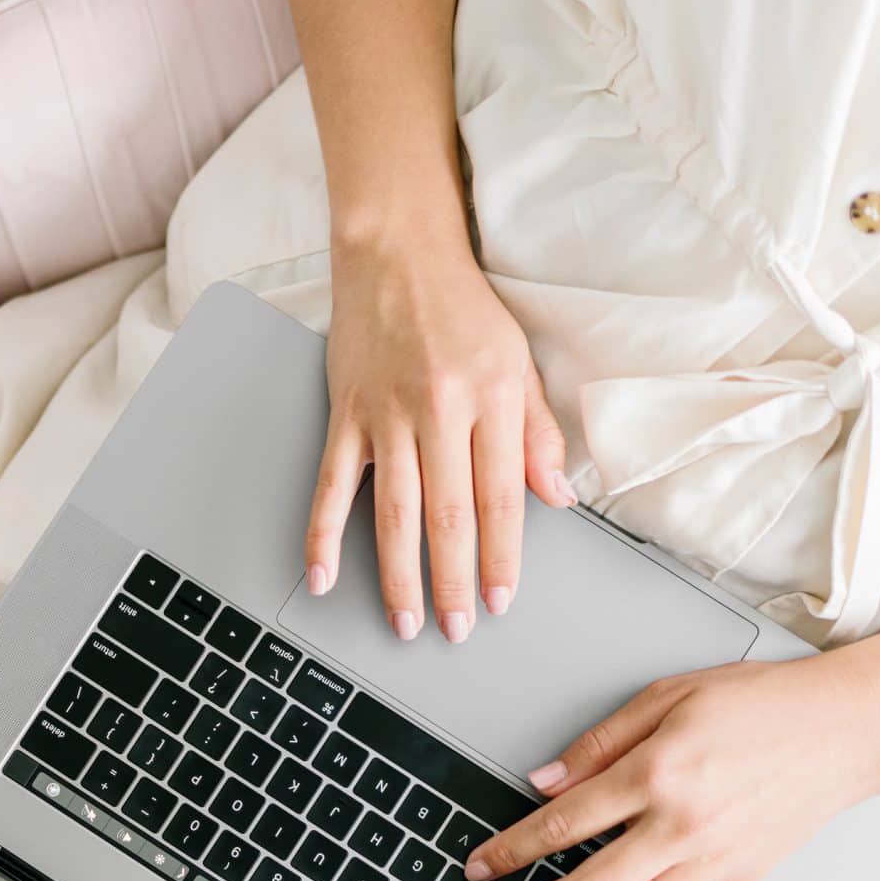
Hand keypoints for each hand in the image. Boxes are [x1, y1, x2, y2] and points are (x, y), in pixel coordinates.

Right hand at [306, 236, 574, 642]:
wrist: (396, 251)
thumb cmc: (461, 306)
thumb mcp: (518, 361)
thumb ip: (537, 433)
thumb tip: (558, 498)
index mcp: (491, 398)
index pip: (500, 496)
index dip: (501, 556)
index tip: (500, 600)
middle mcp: (439, 409)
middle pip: (447, 514)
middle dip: (453, 580)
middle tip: (454, 629)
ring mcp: (386, 414)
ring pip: (392, 511)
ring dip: (398, 574)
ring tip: (406, 619)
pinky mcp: (344, 413)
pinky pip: (331, 485)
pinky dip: (322, 535)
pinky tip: (323, 577)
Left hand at [460, 655, 879, 880]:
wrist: (843, 731)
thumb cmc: (761, 705)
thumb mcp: (669, 697)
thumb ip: (599, 743)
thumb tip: (543, 783)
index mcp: (657, 774)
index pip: (562, 825)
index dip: (510, 852)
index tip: (478, 868)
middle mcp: (680, 827)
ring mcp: (709, 864)